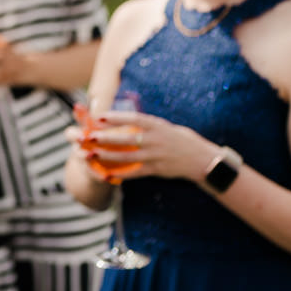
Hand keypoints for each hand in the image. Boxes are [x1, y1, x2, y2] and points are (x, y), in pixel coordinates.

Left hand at [87, 108, 216, 183]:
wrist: (202, 159)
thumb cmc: (181, 139)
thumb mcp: (166, 126)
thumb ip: (147, 124)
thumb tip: (127, 118)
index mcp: (158, 126)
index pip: (134, 119)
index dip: (116, 118)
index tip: (99, 116)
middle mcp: (156, 140)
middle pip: (126, 139)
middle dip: (106, 138)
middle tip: (88, 136)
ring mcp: (156, 156)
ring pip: (127, 157)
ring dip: (108, 156)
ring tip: (91, 154)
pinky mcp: (157, 170)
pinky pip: (136, 173)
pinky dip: (121, 174)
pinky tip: (107, 174)